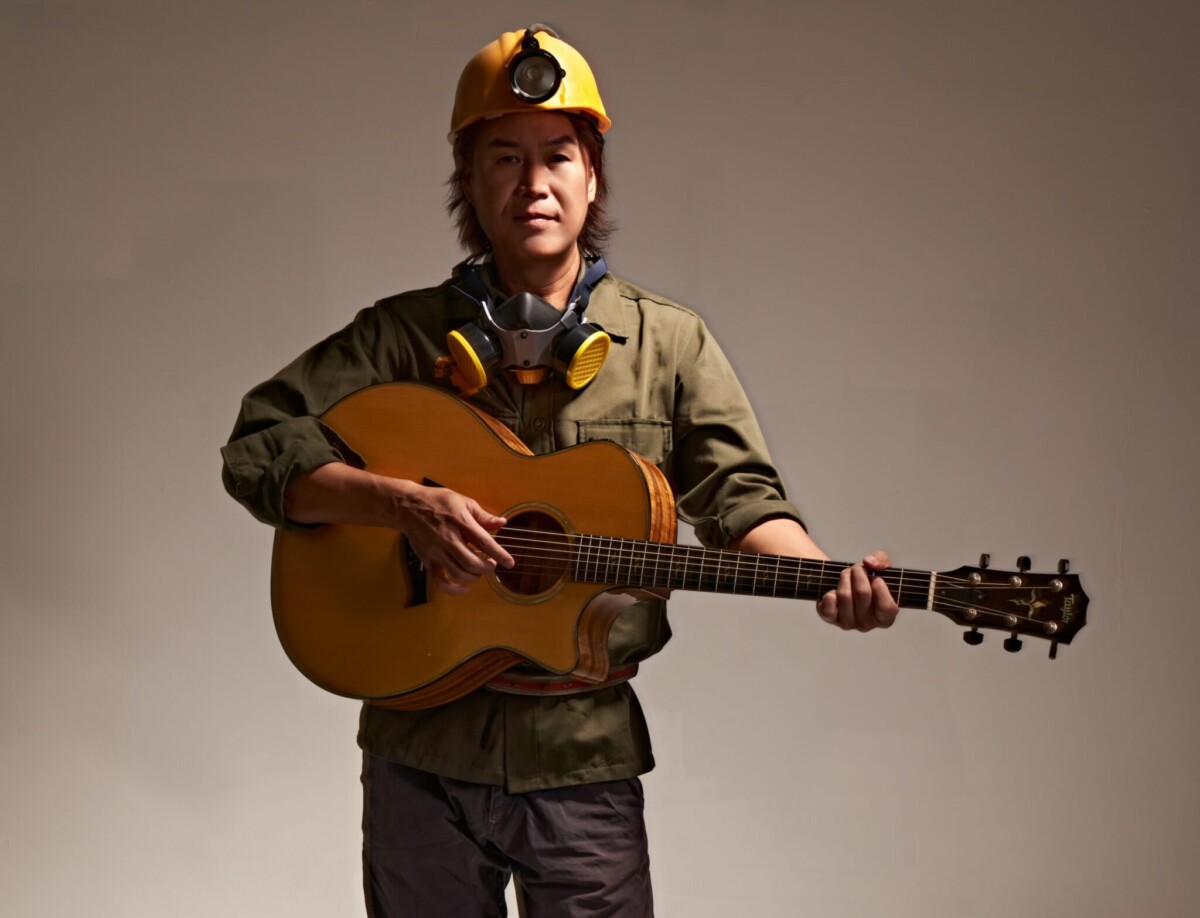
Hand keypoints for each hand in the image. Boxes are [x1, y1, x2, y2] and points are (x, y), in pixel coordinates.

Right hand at [391, 482, 513, 594]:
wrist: (408, 507)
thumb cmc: (437, 502)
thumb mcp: (463, 502)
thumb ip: (483, 515)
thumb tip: (502, 523)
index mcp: (460, 522)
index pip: (484, 542)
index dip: (499, 554)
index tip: (510, 563)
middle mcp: (449, 539)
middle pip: (472, 562)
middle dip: (487, 568)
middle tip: (492, 565)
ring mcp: (437, 552)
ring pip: (459, 573)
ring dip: (474, 577)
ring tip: (480, 571)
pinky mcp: (428, 560)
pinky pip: (441, 581)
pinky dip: (454, 589)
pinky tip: (464, 588)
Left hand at [816, 550, 898, 631]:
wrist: (845, 585)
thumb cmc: (867, 580)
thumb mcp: (881, 567)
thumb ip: (882, 561)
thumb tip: (870, 563)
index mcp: (885, 617)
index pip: (887, 607)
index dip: (881, 588)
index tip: (876, 578)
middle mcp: (867, 624)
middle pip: (863, 593)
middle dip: (859, 573)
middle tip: (857, 570)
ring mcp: (848, 623)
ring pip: (845, 596)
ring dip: (845, 578)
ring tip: (846, 575)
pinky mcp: (830, 619)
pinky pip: (828, 606)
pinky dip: (829, 594)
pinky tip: (834, 590)